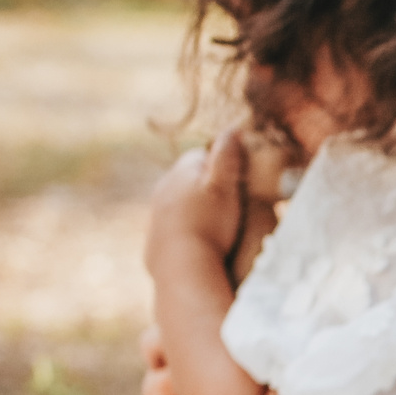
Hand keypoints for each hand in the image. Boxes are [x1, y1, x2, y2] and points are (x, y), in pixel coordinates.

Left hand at [145, 130, 248, 283]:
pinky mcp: (154, 239)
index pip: (204, 154)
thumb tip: (232, 128)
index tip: (241, 180)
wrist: (182, 266)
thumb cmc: (210, 224)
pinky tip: (201, 245)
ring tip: (218, 229)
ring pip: (181, 204)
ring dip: (197, 211)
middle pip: (191, 179)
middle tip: (233, 206)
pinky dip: (186, 233)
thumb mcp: (226, 186)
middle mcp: (164, 187)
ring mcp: (156, 214)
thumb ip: (228, 156)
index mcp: (182, 169)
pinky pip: (174, 229)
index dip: (225, 164)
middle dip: (209, 187)